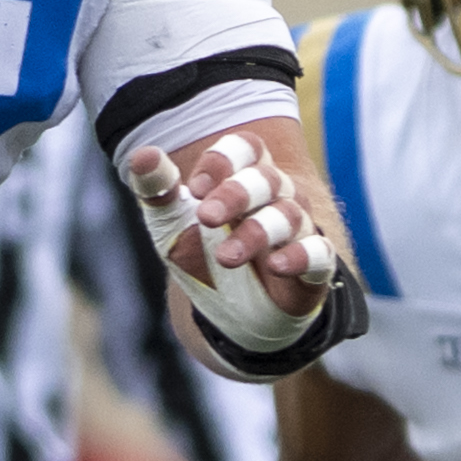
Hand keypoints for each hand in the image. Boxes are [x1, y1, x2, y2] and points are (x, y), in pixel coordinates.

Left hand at [129, 130, 332, 318]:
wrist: (228, 313)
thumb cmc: (200, 252)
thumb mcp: (170, 221)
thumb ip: (157, 187)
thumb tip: (142, 154)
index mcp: (243, 175)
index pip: (246, 147)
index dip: (223, 160)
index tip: (195, 190)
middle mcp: (276, 196)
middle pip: (266, 178)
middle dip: (235, 194)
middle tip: (205, 217)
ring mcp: (297, 230)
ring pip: (288, 215)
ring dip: (257, 232)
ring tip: (225, 257)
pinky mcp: (313, 266)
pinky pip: (318, 252)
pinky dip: (300, 256)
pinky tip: (275, 266)